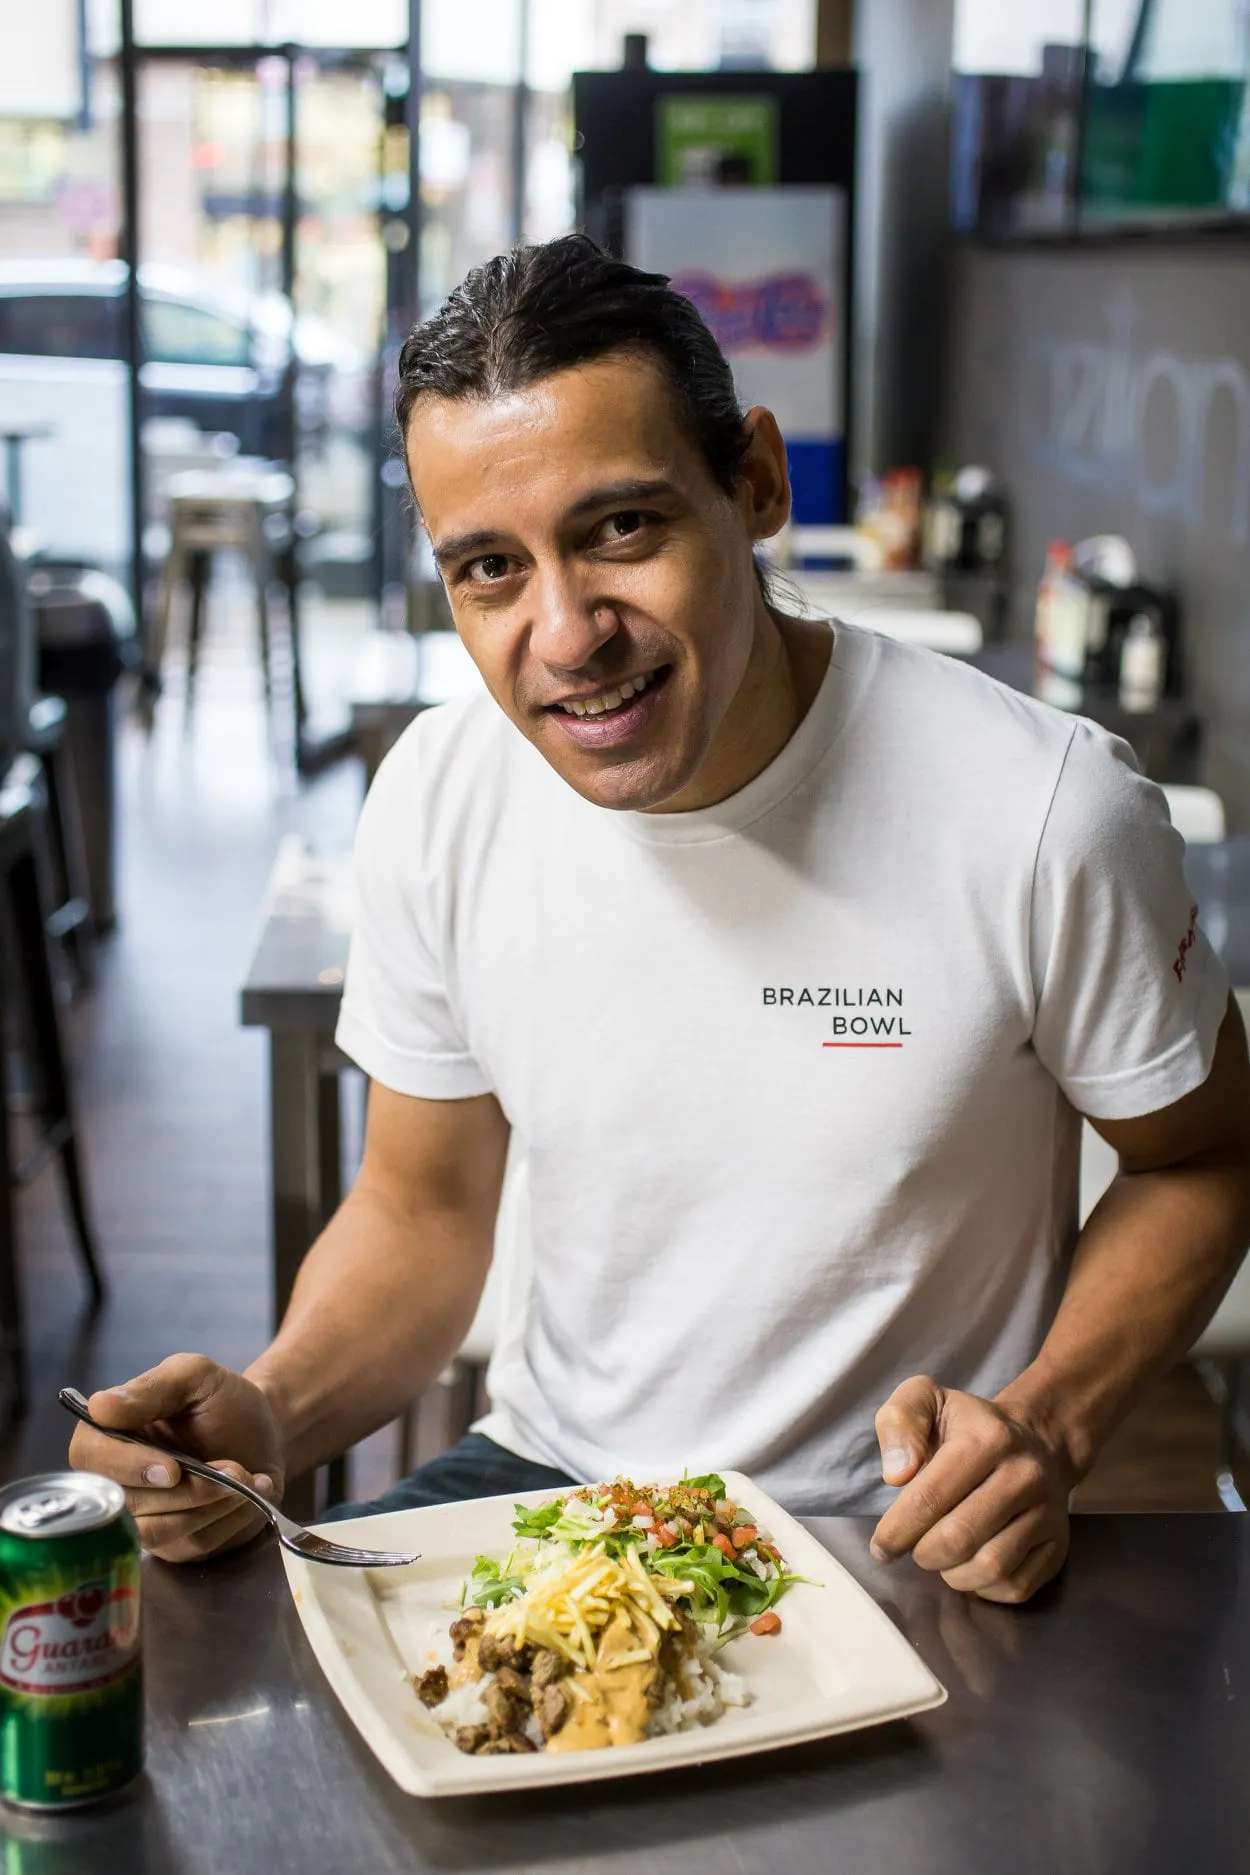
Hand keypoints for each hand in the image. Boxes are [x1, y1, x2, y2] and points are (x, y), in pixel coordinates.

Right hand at [67, 1354, 286, 1563]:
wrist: (267, 1435)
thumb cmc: (225, 1403)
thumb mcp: (195, 1378)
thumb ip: (151, 1389)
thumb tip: (100, 1407)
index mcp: (110, 1432)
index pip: (89, 1456)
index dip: (126, 1467)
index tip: (172, 1468)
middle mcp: (116, 1479)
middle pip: (123, 1503)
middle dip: (186, 1489)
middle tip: (232, 1467)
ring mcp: (142, 1516)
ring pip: (155, 1531)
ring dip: (208, 1504)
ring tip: (244, 1477)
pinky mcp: (172, 1543)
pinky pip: (189, 1543)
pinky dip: (227, 1518)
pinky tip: (248, 1494)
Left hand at [868, 1375, 1073, 1603]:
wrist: (1038, 1440)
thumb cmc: (969, 1426)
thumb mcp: (927, 1400)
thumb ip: (899, 1421)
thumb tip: (896, 1475)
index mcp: (988, 1438)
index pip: (930, 1497)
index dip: (897, 1529)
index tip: (881, 1546)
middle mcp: (1024, 1475)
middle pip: (960, 1538)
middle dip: (924, 1553)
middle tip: (913, 1548)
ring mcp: (1047, 1513)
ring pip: (991, 1567)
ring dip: (952, 1574)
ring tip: (940, 1556)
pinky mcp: (1058, 1545)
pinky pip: (1016, 1586)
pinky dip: (983, 1587)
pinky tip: (970, 1565)